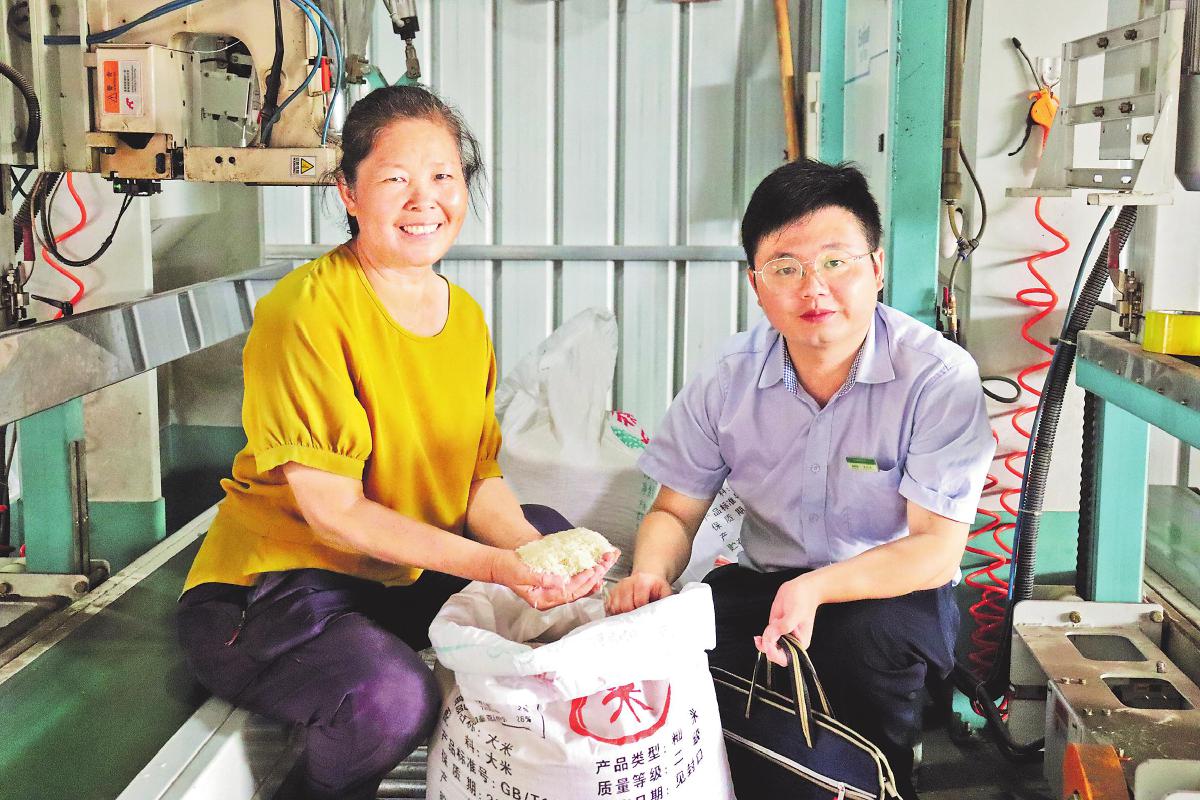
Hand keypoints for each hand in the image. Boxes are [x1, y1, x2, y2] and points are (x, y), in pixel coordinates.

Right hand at [489, 548, 619, 610]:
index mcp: (543, 600)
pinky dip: (583, 574)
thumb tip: (560, 582)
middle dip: (591, 579)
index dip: (582, 583)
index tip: (592, 571)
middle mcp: (550, 597)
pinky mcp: (553, 581)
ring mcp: (552, 590)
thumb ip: (541, 579)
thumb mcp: (522, 573)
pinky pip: (572, 580)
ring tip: (603, 566)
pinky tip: (593, 569)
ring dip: (591, 577)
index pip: (568, 593)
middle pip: (576, 591)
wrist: (499, 564)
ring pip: (577, 586)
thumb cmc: (508, 569)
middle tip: (603, 567)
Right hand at [605, 571, 673, 614]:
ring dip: (622, 615)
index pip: (639, 602)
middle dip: (632, 615)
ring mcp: (618, 587)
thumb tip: (665, 614)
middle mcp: (627, 583)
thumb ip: (666, 602)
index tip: (646, 617)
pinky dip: (614, 613)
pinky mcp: (612, 592)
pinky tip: (622, 615)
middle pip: (625, 606)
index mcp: (642, 582)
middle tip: (638, 619)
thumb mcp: (665, 591)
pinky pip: (609, 606)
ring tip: (631, 617)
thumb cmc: (656, 586)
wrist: (647, 576)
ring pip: (615, 607)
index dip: (642, 612)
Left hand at [754, 572, 826, 666]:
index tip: (768, 645)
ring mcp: (782, 636)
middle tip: (770, 630)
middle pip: (775, 654)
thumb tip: (770, 638)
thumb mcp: (795, 612)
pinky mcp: (775, 630)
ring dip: (765, 640)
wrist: (801, 588)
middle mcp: (791, 642)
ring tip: (775, 621)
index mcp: (800, 643)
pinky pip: (766, 639)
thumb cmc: (803, 600)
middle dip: (768, 645)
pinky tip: (759, 635)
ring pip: (768, 647)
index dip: (775, 654)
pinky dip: (761, 638)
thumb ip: (784, 626)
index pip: (786, 658)